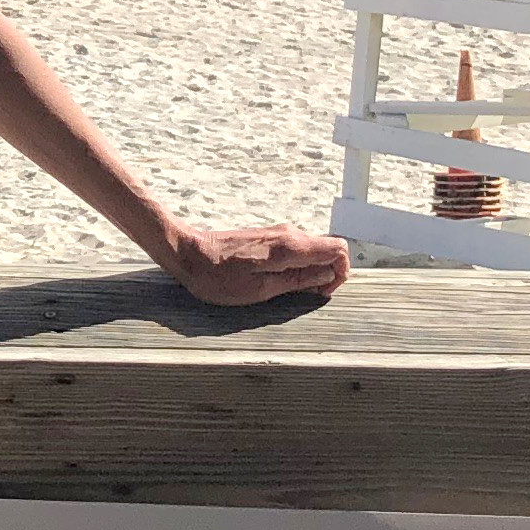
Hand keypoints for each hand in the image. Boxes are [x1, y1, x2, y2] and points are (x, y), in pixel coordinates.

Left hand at [164, 222, 350, 306]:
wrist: (188, 254)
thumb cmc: (219, 277)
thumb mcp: (260, 288)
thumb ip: (298, 280)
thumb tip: (328, 276)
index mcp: (291, 246)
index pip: (338, 249)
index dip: (340, 273)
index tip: (322, 292)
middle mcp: (289, 234)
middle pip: (328, 249)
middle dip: (326, 274)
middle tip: (304, 296)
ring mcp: (278, 234)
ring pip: (313, 251)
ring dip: (310, 272)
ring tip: (286, 291)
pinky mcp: (268, 238)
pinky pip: (296, 251)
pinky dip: (296, 267)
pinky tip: (276, 281)